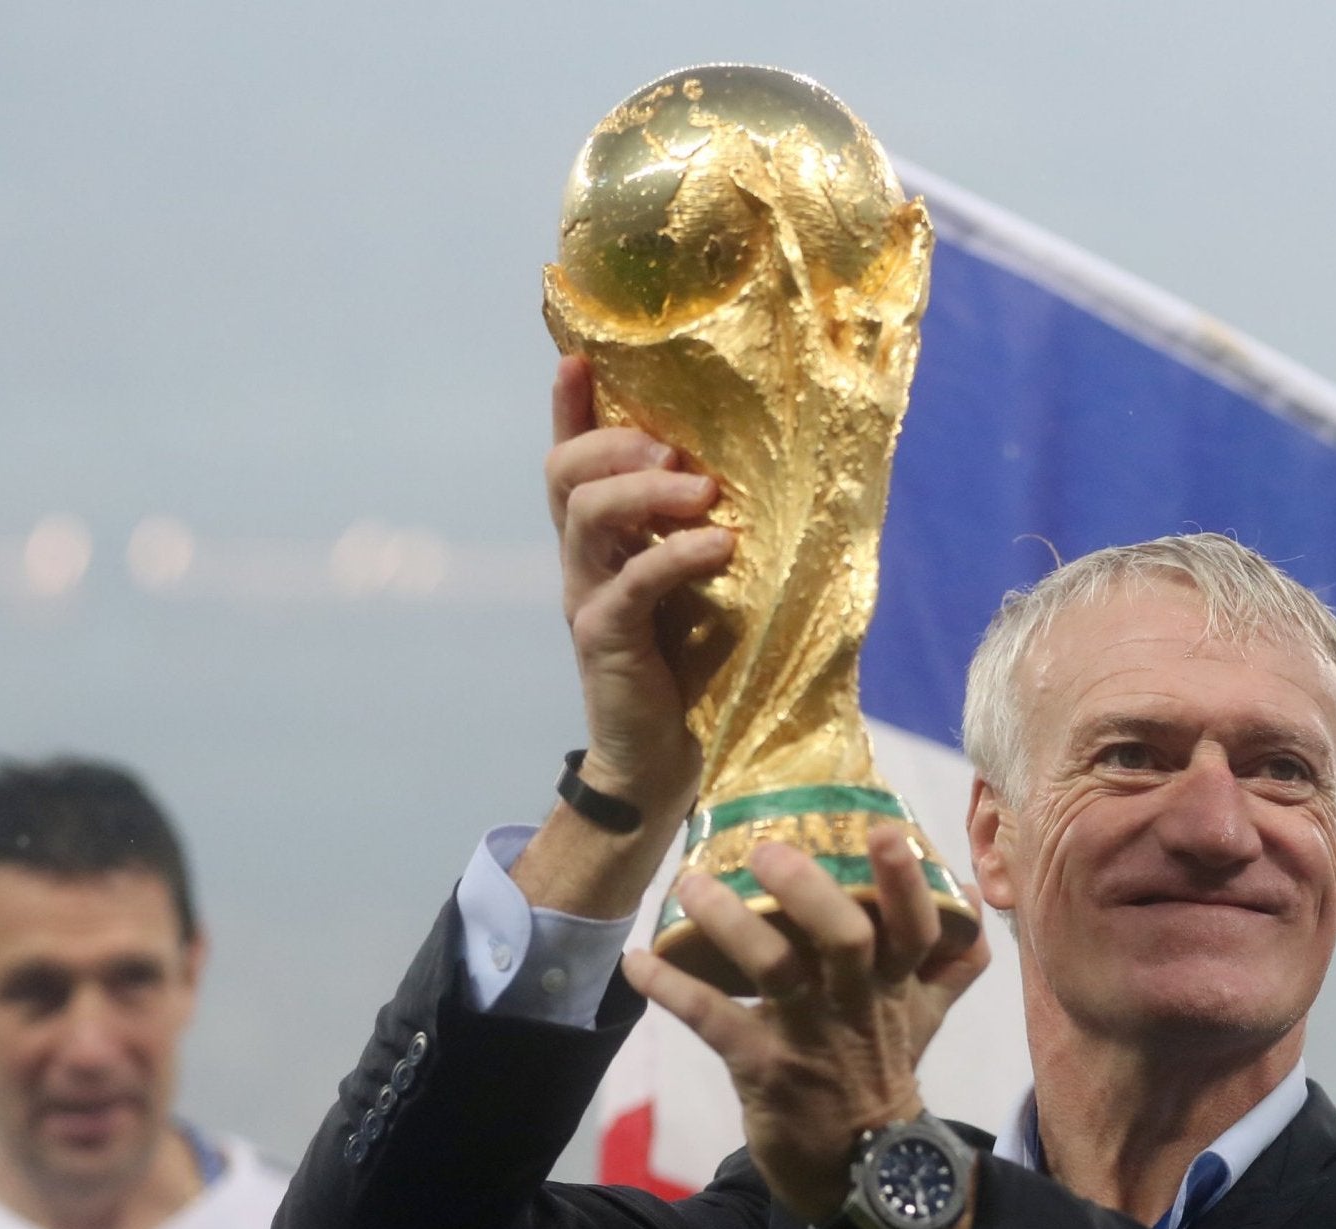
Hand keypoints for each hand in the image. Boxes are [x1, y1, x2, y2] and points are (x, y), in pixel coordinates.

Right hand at [544, 353, 735, 817]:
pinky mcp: (604, 639)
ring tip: (703, 493)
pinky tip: (718, 548)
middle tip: (675, 452)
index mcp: (603, 542)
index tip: (579, 359)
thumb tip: (770, 481)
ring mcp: (589, 597)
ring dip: (643, 492)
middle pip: (566, 474)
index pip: (571, 461)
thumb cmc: (693, 669)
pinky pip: (629, 583)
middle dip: (612, 444)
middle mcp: (585, 561)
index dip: (568, 410)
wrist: (664, 761)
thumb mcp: (702, 585)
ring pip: (586, 517)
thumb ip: (707, 533)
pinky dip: (675, 556)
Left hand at [623, 826, 989, 1224]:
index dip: (903, 882)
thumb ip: (947, 961)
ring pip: (775, 970)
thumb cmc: (881, 1074)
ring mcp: (809, 1037)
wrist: (861, 1171)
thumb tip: (970, 895)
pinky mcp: (764, 1069)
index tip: (884, 829)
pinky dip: (671, 988)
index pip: (916, 928)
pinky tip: (636, 961)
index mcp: (896, 985)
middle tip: (766, 849)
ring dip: (728, 924)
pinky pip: (714, 1022)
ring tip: (689, 885)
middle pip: (847, 937)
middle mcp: (856, 1004)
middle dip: (809, 889)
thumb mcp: (924, 1017)